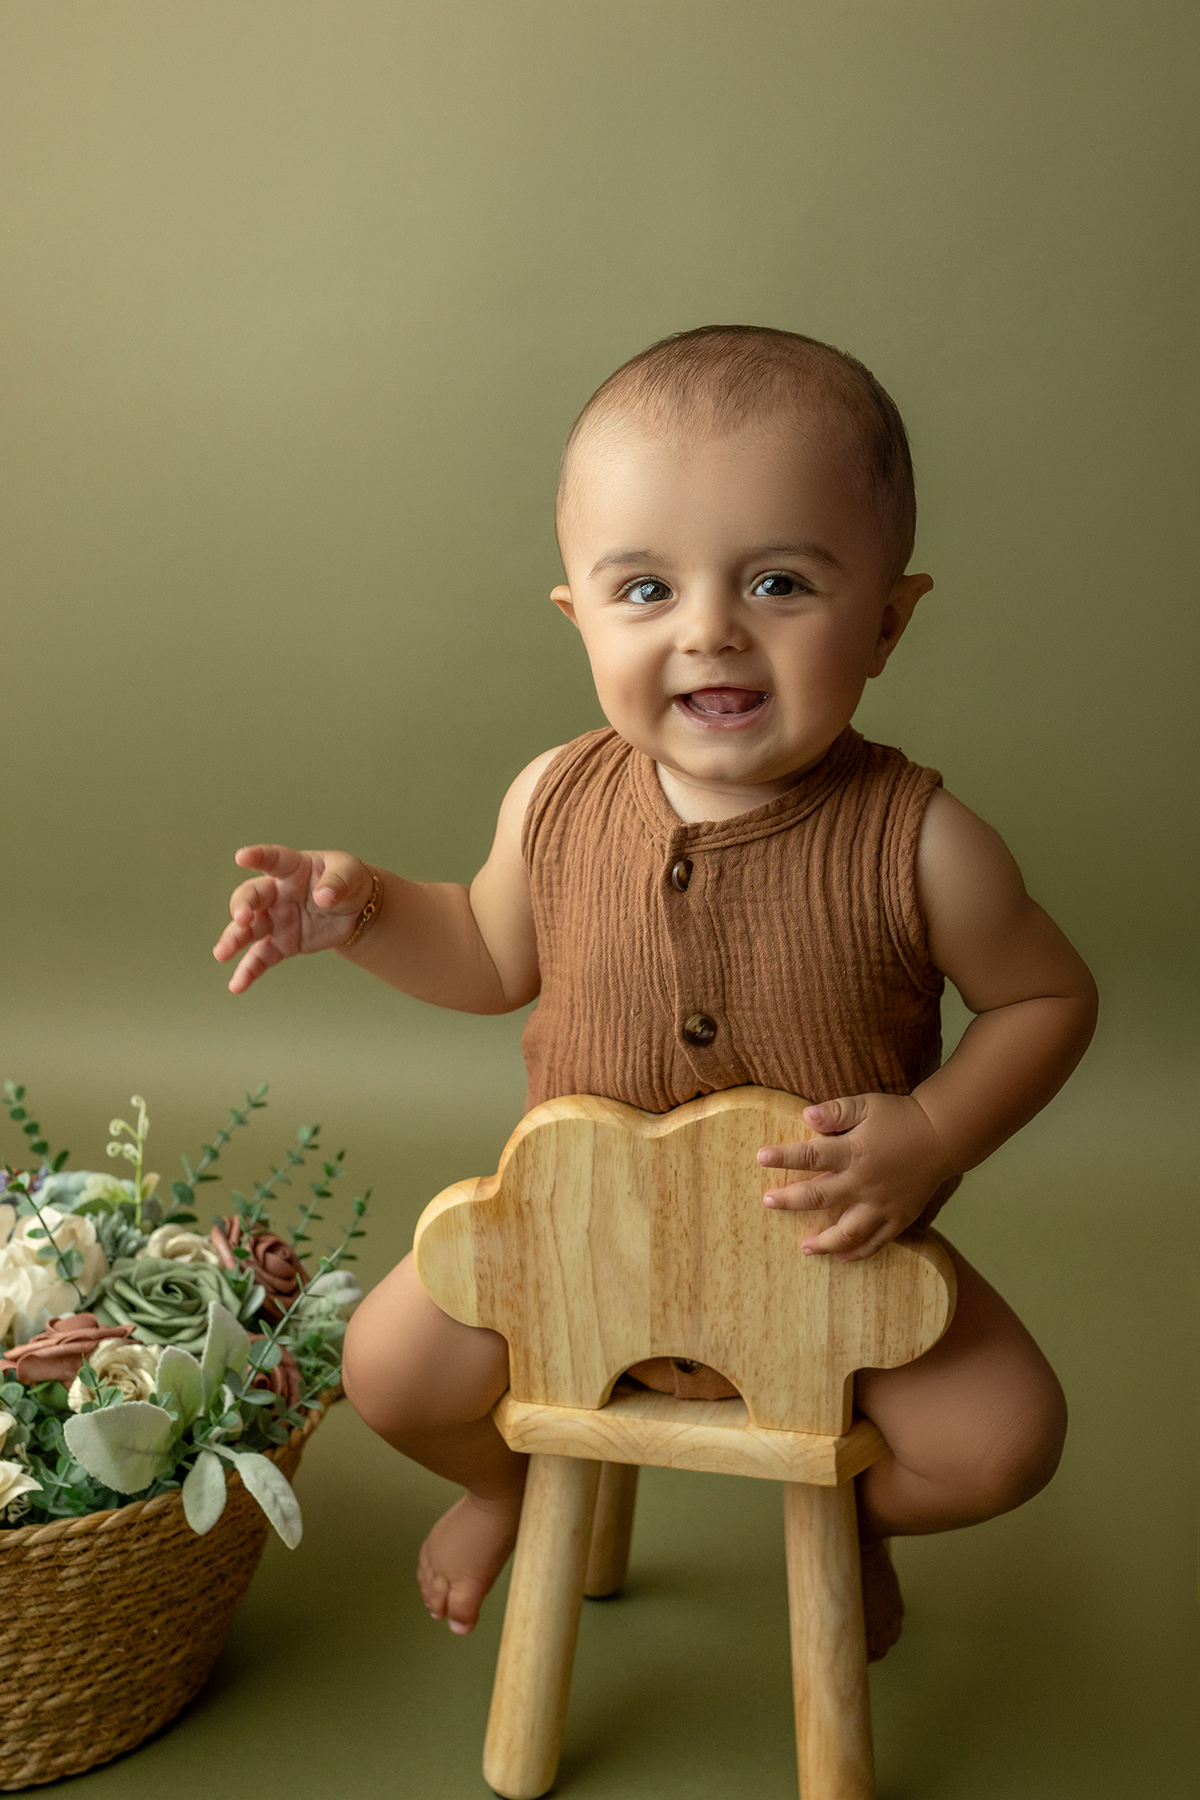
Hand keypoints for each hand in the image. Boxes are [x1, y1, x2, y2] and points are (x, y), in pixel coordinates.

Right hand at [212, 845, 374, 993]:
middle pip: (252, 896)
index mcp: (293, 868)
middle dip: (242, 906)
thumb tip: (324, 897)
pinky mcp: (281, 943)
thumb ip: (337, 883)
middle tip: (241, 918)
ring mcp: (276, 919)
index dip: (257, 856)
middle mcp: (277, 893)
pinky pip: (261, 957)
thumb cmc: (348, 882)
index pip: (273, 859)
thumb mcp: (350, 874)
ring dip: (234, 939)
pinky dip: (248, 971)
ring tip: (222, 954)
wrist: (355, 910)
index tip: (242, 856)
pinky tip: (237, 985)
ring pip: (249, 929)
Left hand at [756, 1093, 954, 1261]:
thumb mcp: (867, 1104)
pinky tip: (841, 1258)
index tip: (760, 1158)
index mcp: (855, 1151)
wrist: (943, 1135)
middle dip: (789, 1200)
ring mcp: (883, 1203)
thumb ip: (836, 1111)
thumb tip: (805, 1116)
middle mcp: (866, 1181)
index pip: (811, 1155)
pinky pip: (877, 1241)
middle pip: (819, 1196)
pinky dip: (858, 1252)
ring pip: (848, 1231)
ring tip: (804, 1248)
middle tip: (767, 1202)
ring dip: (823, 1242)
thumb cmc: (900, 1117)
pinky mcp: (900, 1217)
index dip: (784, 1157)